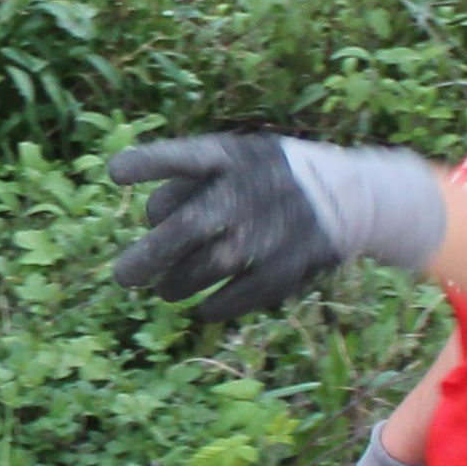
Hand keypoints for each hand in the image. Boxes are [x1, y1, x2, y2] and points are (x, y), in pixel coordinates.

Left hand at [106, 134, 338, 324]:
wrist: (350, 196)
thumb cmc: (271, 178)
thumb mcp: (238, 157)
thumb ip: (193, 179)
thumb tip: (150, 218)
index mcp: (233, 157)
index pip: (182, 157)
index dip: (146, 163)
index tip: (116, 174)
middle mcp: (250, 191)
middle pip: (186, 227)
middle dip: (148, 256)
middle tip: (123, 277)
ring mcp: (270, 231)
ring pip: (205, 268)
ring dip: (176, 284)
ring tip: (166, 290)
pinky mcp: (287, 267)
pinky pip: (237, 296)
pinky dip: (213, 306)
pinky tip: (201, 308)